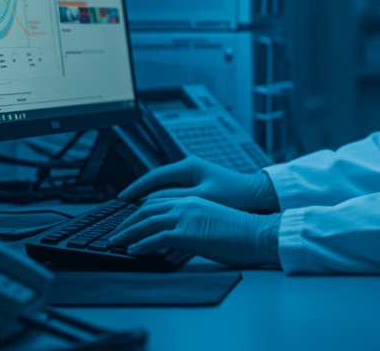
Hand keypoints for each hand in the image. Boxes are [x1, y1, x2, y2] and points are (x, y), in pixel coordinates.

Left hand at [108, 196, 279, 267]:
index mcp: (194, 200)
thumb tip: (181, 235)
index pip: (159, 201)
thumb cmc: (242, 232)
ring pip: (147, 222)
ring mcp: (186, 217)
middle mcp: (187, 204)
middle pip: (148, 209)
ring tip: (116, 242)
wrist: (258, 234)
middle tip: (116, 232)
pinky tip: (132, 251)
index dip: (140, 211)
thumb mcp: (214, 221)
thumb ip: (195, 222)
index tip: (129, 220)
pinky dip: (140, 244)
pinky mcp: (187, 233)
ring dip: (128, 233)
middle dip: (128, 221)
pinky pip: (156, 238)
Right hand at [117, 156, 278, 212]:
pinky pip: (175, 193)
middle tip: (123, 209)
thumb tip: (149, 203)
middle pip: (156, 182)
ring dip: (151, 199)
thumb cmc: (234, 195)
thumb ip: (174, 200)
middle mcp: (190, 168)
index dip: (135, 189)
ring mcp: (195, 176)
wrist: (258, 196)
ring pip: (165, 188)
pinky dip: (164, 202)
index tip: (121, 199)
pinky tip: (158, 213)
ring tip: (136, 212)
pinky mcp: (201, 186)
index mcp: (188, 167)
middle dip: (139, 195)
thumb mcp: (201, 198)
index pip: (153, 177)